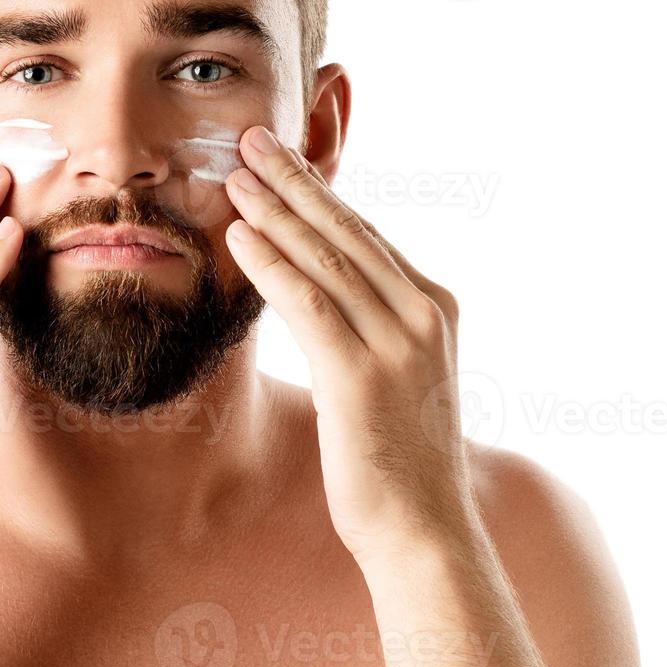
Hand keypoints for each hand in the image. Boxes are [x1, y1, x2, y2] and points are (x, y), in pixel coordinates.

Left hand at [223, 125, 472, 563]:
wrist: (423, 529)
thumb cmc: (393, 456)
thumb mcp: (387, 374)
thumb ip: (362, 324)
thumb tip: (314, 285)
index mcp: (433, 308)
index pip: (365, 234)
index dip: (318, 190)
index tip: (279, 155)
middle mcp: (423, 314)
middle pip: (346, 231)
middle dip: (293, 180)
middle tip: (252, 137)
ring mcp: (399, 343)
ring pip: (326, 258)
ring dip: (274, 210)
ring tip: (233, 175)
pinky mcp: (362, 376)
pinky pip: (310, 304)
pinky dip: (272, 264)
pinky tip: (240, 237)